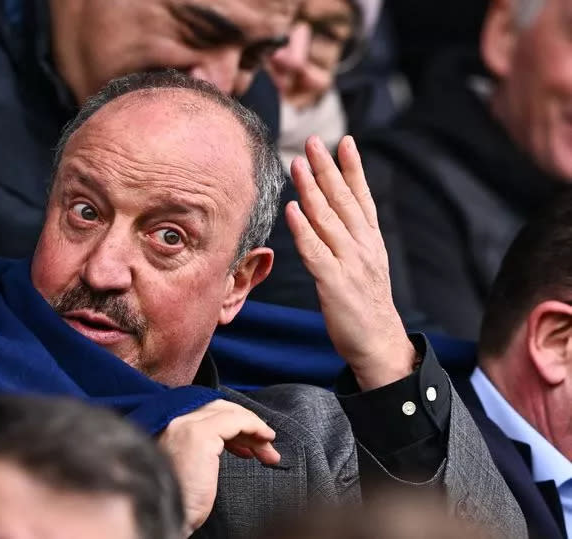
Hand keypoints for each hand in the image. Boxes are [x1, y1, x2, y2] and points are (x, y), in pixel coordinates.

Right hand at [157, 399, 279, 534]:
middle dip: (245, 424)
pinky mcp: (199, 434)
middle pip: (218, 408)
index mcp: (167, 424)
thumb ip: (203, 447)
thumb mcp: (191, 465)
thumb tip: (234, 441)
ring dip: (254, 428)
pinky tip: (265, 440)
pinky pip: (236, 421)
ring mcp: (185, 424)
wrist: (164, 517)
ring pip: (229, 413)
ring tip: (269, 450)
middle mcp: (174, 419)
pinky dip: (254, 426)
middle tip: (265, 445)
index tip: (248, 442)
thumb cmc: (180, 498)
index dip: (231, 422)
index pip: (206, 410)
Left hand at [286, 136, 415, 389]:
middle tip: (313, 142)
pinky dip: (303, 229)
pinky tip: (293, 209)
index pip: (361, 196)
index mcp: (371, 240)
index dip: (353, 168)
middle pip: (343, 200)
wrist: (379, 343)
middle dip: (328, 168)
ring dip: (311, 189)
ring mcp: (349, 263)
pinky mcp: (334, 284)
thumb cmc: (366, 303)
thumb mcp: (367, 262)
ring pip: (328, 219)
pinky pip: (315, 251)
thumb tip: (332, 211)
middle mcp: (363, 246)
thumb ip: (352, 236)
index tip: (344, 140)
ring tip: (298, 165)